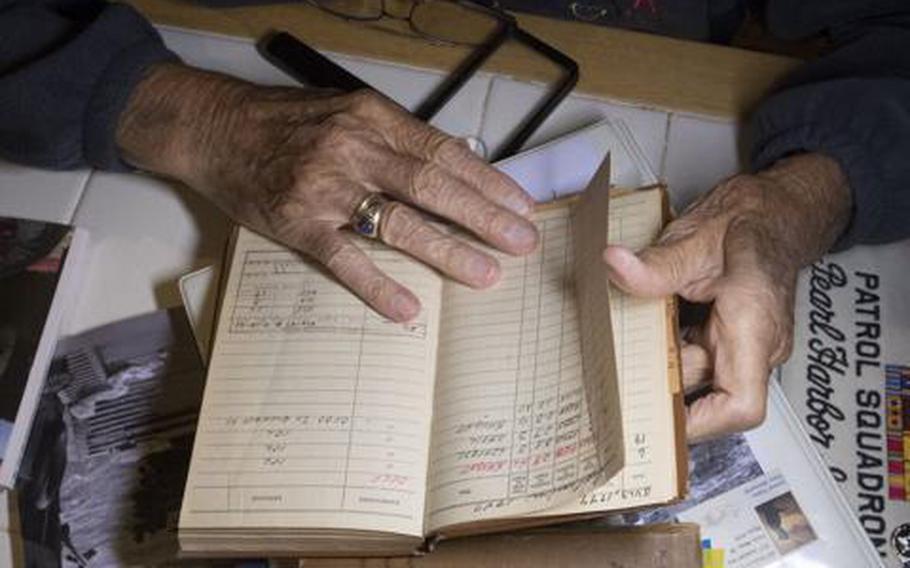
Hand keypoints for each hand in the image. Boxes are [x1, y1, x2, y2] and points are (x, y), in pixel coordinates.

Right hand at [115, 63, 537, 321]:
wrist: (215, 129)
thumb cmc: (288, 122)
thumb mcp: (346, 112)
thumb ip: (397, 137)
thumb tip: (457, 161)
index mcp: (371, 118)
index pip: (442, 151)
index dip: (486, 180)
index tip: (521, 205)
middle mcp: (353, 149)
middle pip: (431, 185)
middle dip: (483, 217)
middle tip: (522, 243)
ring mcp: (324, 187)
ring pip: (397, 222)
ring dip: (447, 251)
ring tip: (486, 275)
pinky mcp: (296, 222)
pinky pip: (343, 259)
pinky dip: (377, 284)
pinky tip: (407, 308)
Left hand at [603, 154, 850, 441]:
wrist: (775, 211)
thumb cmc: (750, 222)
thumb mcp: (697, 237)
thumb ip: (657, 262)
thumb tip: (614, 266)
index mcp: (753, 325)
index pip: (741, 404)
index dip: (701, 423)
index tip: (659, 422)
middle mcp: (753, 344)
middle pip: (705, 391)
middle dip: (659, 383)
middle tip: (612, 374)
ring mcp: (742, 344)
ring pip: (694, 373)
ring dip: (657, 362)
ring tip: (618, 346)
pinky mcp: (727, 337)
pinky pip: (693, 355)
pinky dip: (665, 347)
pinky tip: (639, 331)